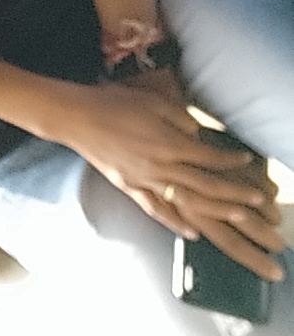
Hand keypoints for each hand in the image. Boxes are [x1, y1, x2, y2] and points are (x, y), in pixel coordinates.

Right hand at [51, 70, 285, 276]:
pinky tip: (193, 233)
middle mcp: (161, 168)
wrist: (76, 117)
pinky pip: (157, 211)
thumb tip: (198, 136)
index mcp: (168, 144)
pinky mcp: (130, 189)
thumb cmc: (113, 103)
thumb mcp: (153, 102)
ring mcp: (145, 182)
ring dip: (216, 211)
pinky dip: (176, 224)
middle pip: (206, 186)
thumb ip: (180, 120)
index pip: (209, 157)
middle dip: (236, 195)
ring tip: (238, 218)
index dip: (231, 161)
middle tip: (260, 203)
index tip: (248, 162)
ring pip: (187, 203)